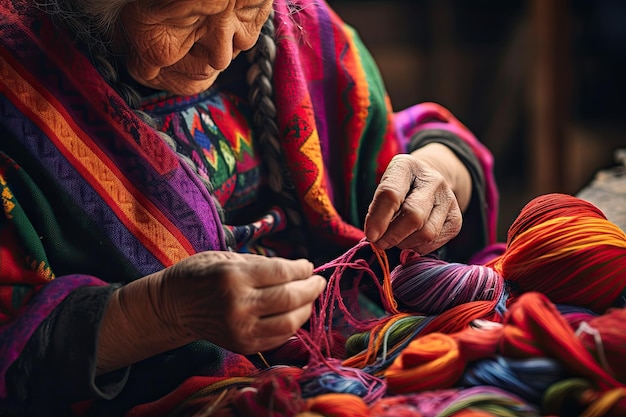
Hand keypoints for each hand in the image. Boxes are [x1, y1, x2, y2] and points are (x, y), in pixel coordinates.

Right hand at [156, 251, 325, 354]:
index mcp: (234, 277)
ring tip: (309, 297)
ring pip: (290, 322)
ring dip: (307, 308)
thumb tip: (298, 270)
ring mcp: (241, 329)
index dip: (301, 269)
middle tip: (319, 281)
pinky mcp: (242, 345)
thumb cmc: (199, 275)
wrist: (172, 306)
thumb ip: (262, 265)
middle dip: (311, 288)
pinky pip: (279, 337)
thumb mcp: (226, 257)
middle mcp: (238, 305)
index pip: (281, 272)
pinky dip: (293, 325)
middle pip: (290, 298)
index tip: (308, 265)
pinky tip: (295, 313)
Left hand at [363, 153, 462, 253]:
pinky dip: (417, 247)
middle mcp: (433, 180)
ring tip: (395, 238)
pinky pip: (434, 242)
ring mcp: (448, 199)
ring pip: (426, 233)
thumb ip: (377, 208)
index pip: (391, 194)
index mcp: (407, 166)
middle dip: (392, 235)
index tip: (370, 235)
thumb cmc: (398, 188)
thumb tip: (375, 238)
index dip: (378, 218)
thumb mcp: (384, 187)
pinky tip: (410, 238)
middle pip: (413, 216)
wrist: (428, 183)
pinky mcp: (456, 219)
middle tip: (379, 243)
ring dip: (404, 243)